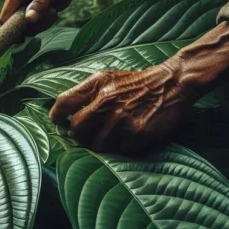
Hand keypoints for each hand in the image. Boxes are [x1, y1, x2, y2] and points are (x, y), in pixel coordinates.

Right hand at [0, 0, 97, 34]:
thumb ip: (39, 6)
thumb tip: (29, 19)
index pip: (4, 19)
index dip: (16, 30)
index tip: (34, 29)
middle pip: (15, 25)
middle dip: (34, 25)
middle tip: (51, 14)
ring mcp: (16, 2)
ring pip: (23, 26)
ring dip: (40, 24)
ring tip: (52, 11)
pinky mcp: (22, 6)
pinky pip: (28, 23)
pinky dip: (40, 22)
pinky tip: (49, 12)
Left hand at [49, 59, 196, 153]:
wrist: (172, 83)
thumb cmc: (136, 82)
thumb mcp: (108, 78)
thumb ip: (85, 92)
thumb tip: (61, 111)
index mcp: (97, 86)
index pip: (64, 103)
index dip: (56, 115)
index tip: (57, 122)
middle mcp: (106, 102)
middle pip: (77, 129)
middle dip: (78, 134)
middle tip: (84, 135)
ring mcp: (122, 120)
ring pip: (96, 144)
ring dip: (99, 144)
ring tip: (108, 138)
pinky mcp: (137, 134)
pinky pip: (118, 150)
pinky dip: (119, 148)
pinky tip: (125, 139)